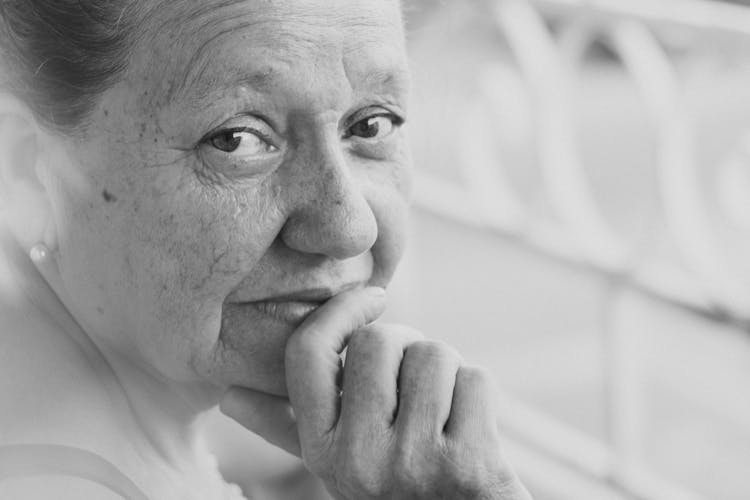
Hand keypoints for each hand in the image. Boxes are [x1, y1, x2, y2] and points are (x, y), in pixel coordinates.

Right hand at [221, 287, 531, 499]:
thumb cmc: (396, 488)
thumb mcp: (336, 463)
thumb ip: (285, 426)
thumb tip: (227, 396)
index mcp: (321, 449)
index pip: (308, 352)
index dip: (341, 310)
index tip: (372, 296)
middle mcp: (360, 458)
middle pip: (378, 340)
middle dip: (406, 346)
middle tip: (415, 383)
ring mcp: (416, 463)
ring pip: (433, 354)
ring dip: (447, 371)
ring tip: (442, 410)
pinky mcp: (472, 465)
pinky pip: (476, 380)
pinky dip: (478, 395)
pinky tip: (470, 431)